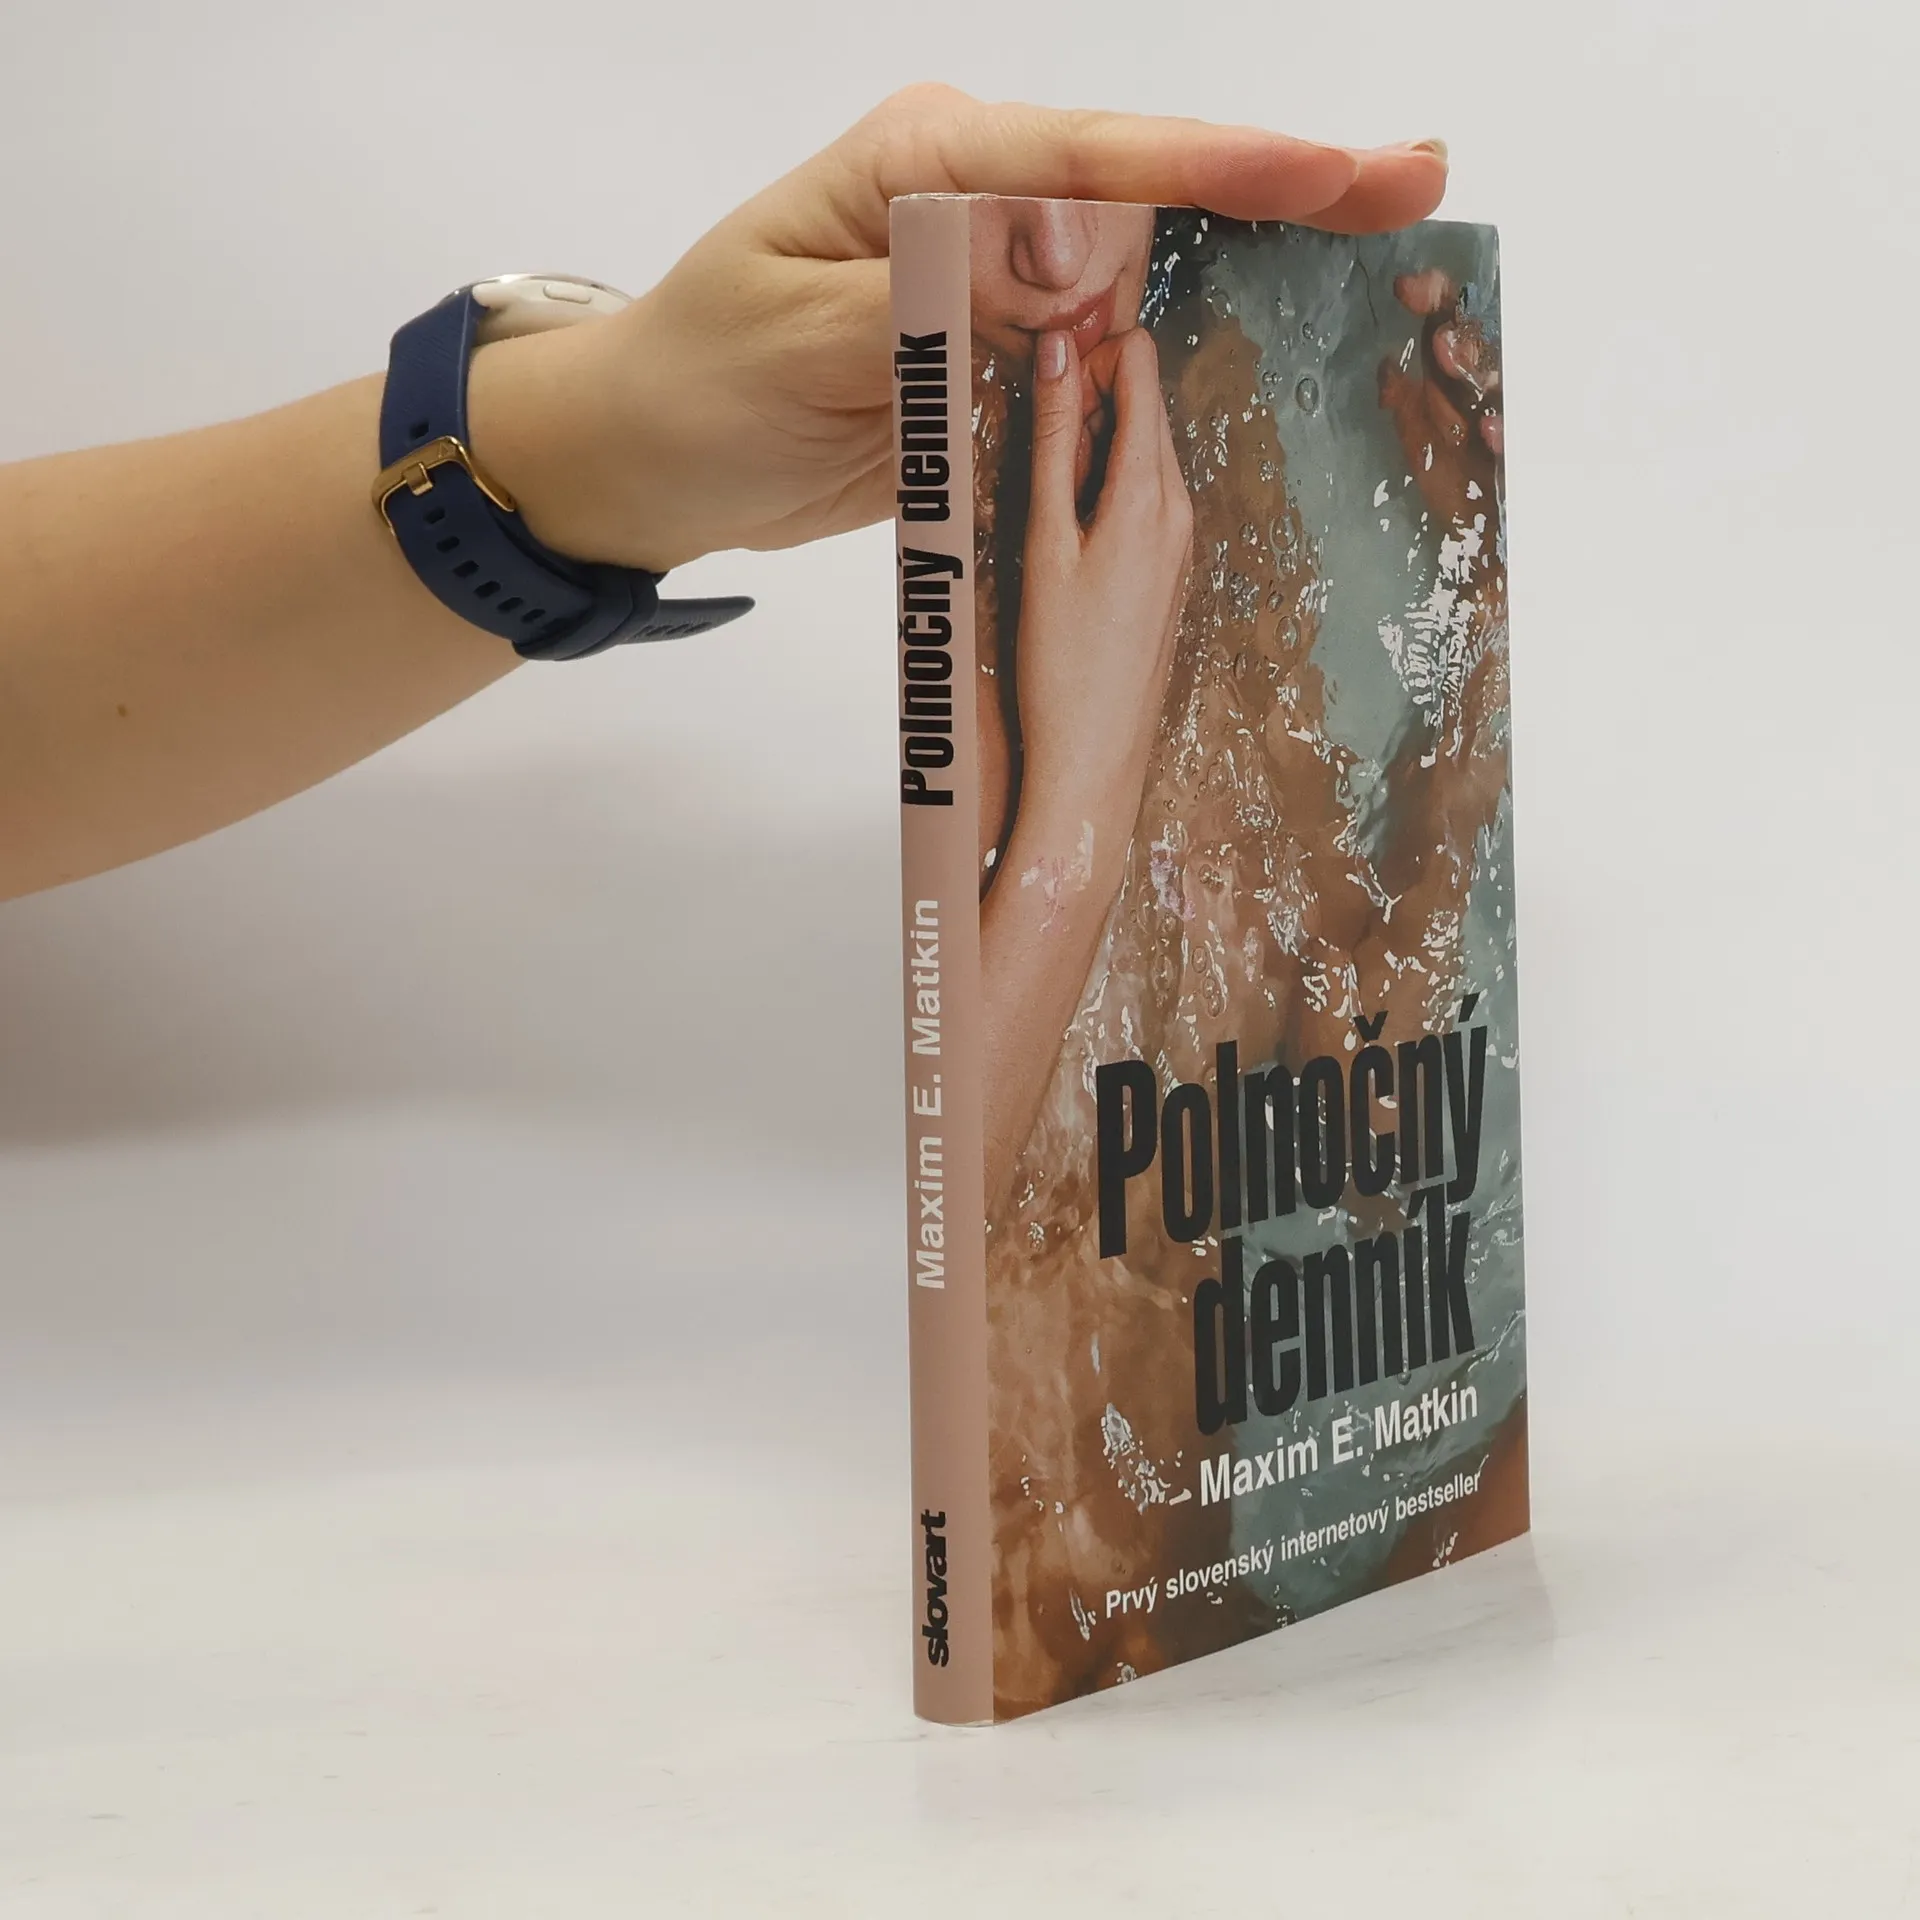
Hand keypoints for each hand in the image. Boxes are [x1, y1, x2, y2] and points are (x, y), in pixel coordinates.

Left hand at [471, 87, 1448, 571]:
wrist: (653, 457)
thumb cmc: (700, 384)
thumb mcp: (799, 340)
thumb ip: (932, 302)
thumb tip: (1067, 261)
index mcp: (924, 166)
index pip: (1087, 158)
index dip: (1213, 171)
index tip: (1326, 178)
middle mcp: (974, 203)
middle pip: (1146, 191)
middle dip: (1279, 192)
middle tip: (1412, 188)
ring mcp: (993, 280)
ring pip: (1144, 268)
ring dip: (1255, 271)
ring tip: (1380, 264)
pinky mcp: (996, 355)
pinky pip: (1104, 354)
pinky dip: (1183, 356)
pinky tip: (1267, 357)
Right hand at [1013, 325, 1190, 833]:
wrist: (1095, 755)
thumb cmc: (1061, 661)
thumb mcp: (1044, 540)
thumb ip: (1051, 440)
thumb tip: (1058, 353)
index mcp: (1152, 491)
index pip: (1140, 365)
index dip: (1088, 356)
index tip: (1042, 385)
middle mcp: (1181, 506)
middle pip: (1143, 402)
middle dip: (1085, 402)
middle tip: (1030, 451)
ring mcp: (1182, 539)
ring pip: (1140, 450)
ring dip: (1088, 450)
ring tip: (1042, 506)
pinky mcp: (1171, 568)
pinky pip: (1143, 496)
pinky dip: (1103, 490)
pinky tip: (1066, 537)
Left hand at [1378, 268, 1502, 532]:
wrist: (1482, 536)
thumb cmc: (1455, 479)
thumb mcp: (1420, 440)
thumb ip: (1403, 403)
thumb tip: (1387, 367)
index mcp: (1458, 378)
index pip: (1449, 325)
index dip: (1432, 299)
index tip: (1405, 287)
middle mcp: (1484, 390)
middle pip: (1477, 348)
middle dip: (1455, 334)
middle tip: (1431, 327)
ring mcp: (1504, 419)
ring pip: (1496, 383)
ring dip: (1473, 368)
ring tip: (1447, 352)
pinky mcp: (1519, 457)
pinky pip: (1514, 442)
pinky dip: (1502, 434)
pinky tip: (1488, 430)